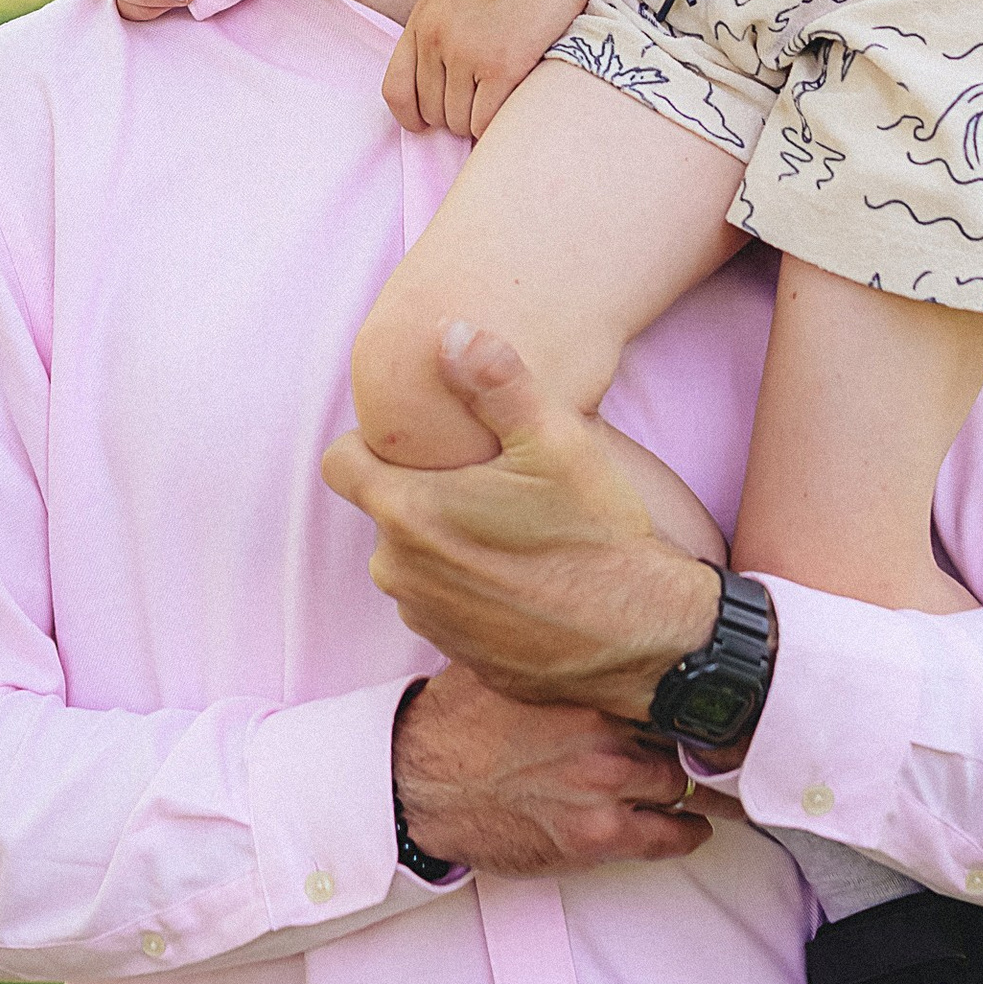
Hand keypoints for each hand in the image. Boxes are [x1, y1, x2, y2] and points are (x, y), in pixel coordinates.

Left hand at [326, 326, 720, 720]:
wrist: (643, 634)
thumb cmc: (596, 534)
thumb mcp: (557, 441)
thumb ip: (496, 381)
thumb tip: (450, 331)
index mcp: (409, 513)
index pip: (340, 463)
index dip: (373, 445)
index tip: (425, 445)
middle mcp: (400, 572)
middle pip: (383, 511)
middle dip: (422, 494)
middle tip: (491, 484)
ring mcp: (426, 618)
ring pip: (413, 560)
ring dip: (445, 544)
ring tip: (512, 533)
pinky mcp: (456, 652)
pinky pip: (443, 604)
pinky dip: (469, 589)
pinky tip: (523, 578)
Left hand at [382, 0, 601, 140]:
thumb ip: (445, 27)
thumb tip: (449, 72)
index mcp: (422, 19)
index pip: (396, 87)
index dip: (410, 115)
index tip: (425, 124)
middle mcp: (436, 38)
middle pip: (431, 109)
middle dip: (454, 118)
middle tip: (481, 109)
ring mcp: (466, 53)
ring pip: (459, 120)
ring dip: (477, 123)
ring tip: (500, 106)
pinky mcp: (502, 65)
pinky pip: (486, 120)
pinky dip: (496, 125)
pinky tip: (512, 112)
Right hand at [392, 669, 709, 875]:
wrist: (417, 786)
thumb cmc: (456, 721)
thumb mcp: (504, 660)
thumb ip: (553, 644)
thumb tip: (580, 601)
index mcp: (585, 683)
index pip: (669, 679)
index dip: (693, 686)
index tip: (719, 690)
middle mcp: (602, 731)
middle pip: (683, 732)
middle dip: (699, 738)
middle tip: (725, 741)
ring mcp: (602, 786)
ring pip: (683, 783)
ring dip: (699, 786)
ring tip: (718, 784)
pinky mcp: (595, 838)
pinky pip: (669, 835)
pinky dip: (688, 831)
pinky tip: (696, 825)